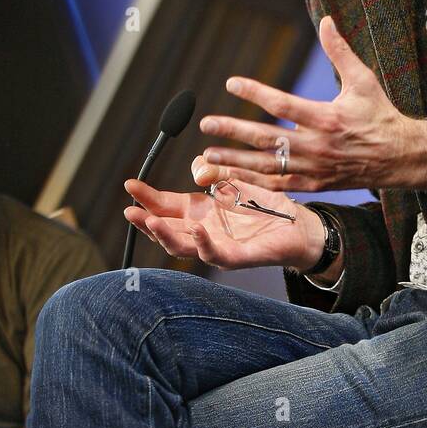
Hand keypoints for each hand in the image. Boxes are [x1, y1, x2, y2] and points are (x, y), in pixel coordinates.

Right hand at [123, 176, 325, 272]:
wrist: (296, 226)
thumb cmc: (264, 206)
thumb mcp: (233, 181)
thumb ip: (213, 172)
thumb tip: (197, 169)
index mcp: (199, 212)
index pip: (166, 205)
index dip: (148, 196)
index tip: (130, 184)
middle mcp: (202, 231)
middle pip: (166, 229)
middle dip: (146, 220)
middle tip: (130, 210)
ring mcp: (217, 247)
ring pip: (183, 247)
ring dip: (165, 235)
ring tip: (151, 221)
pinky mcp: (237, 258)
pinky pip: (215, 254)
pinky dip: (203, 243)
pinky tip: (196, 229)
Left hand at [192, 15, 426, 195]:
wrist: (399, 158)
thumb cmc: (380, 115)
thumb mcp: (363, 80)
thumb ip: (340, 51)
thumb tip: (326, 20)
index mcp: (327, 118)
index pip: (283, 105)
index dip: (255, 93)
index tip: (231, 83)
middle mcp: (317, 146)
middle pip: (266, 140)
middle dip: (233, 132)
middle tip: (206, 124)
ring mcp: (313, 170)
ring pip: (266, 168)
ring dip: (234, 163)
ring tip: (205, 157)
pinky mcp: (313, 185)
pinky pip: (276, 187)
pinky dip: (251, 184)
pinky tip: (229, 179)